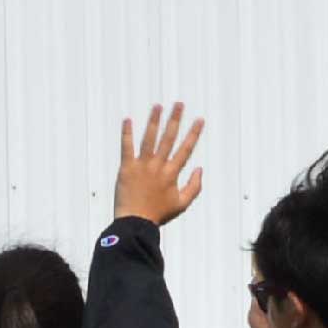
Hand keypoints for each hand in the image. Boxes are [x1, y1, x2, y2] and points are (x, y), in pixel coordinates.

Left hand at [114, 102, 206, 225]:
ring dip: (154, 121)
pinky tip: (127, 120)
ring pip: (149, 139)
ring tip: (157, 106)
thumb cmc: (158, 215)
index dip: (193, 133)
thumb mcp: (182, 204)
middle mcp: (158, 166)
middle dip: (175, 120)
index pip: (185, 149)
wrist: (135, 223)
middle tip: (179, 104)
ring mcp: (142, 166)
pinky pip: (127, 147)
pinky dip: (127, 134)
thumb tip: (200, 169)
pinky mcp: (127, 168)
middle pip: (168, 138)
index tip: (200, 119)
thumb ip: (194, 186)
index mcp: (172, 173)